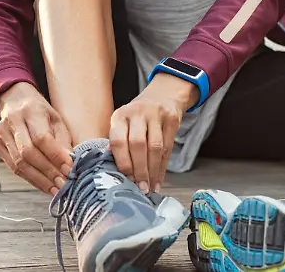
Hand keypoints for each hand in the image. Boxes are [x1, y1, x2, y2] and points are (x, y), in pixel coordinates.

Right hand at [0, 82, 73, 195]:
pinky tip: (44, 186)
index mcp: (30, 110)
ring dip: (40, 180)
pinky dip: (31, 179)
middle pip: (27, 153)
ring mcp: (1, 134)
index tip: (70, 170)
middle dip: (48, 172)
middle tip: (64, 184)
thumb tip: (70, 164)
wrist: (15, 101)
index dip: (56, 156)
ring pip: (19, 164)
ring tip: (56, 190)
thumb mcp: (56, 119)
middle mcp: (12, 121)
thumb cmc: (41, 112)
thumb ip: (63, 140)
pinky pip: (14, 168)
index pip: (41, 138)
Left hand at [109, 74, 196, 193]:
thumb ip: (118, 144)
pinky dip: (163, 167)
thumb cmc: (137, 117)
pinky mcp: (171, 119)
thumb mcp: (123, 123)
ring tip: (150, 187)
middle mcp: (136, 113)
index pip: (118, 141)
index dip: (123, 162)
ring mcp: (155, 114)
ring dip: (152, 171)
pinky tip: (159, 180)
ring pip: (155, 147)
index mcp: (119, 116)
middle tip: (140, 188)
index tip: (125, 179)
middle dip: (139, 170)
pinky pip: (168, 147)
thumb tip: (113, 172)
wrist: (162, 96)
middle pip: (138, 145)